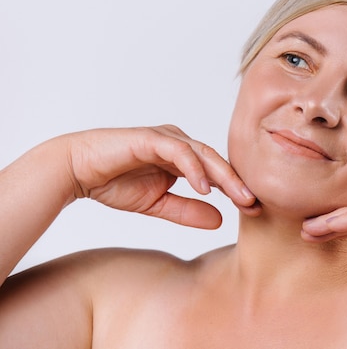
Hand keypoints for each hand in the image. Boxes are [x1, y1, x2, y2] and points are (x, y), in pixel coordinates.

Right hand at [66, 125, 257, 227]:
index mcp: (183, 159)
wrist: (78, 171)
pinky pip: (180, 152)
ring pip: (204, 154)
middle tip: (255, 204)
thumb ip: (188, 211)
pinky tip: (206, 188)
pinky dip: (195, 169)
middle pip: (217, 162)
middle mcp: (179, 144)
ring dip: (223, 177)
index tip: (254, 210)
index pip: (216, 173)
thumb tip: (220, 221)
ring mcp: (167, 138)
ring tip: (239, 197)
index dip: (235, 190)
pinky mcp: (152, 137)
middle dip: (237, 183)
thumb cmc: (115, 183)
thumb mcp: (158, 204)